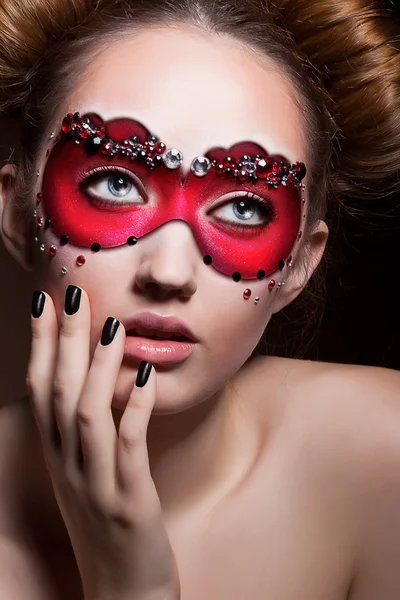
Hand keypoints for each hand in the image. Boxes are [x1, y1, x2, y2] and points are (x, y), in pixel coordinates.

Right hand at [27, 286, 180, 599]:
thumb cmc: (105, 524)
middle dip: (63, 341)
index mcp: (57, 456)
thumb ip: (85, 432)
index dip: (41, 344)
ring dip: (97, 367)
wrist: (122, 593)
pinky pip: (127, 447)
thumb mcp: (86, 474)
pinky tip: (145, 376)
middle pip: (57, 392)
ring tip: (110, 325)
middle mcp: (67, 466)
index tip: (45, 302)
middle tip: (70, 293)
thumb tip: (95, 382)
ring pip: (87, 414)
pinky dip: (133, 409)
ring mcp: (95, 483)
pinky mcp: (128, 501)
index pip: (40, 389)